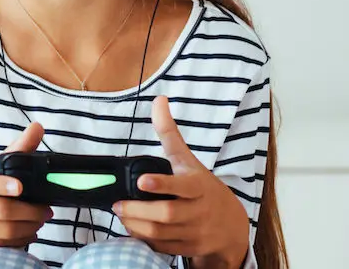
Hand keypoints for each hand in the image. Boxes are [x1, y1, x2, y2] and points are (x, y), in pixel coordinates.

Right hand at [0, 123, 52, 267]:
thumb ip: (16, 150)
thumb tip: (38, 127)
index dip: (0, 185)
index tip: (20, 187)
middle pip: (2, 211)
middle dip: (31, 212)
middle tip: (46, 210)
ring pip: (5, 231)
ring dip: (30, 227)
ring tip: (40, 220)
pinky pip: (2, 245)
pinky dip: (21, 240)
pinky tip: (29, 232)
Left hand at [113, 96, 249, 267]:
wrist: (231, 225)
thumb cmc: (203, 188)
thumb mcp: (188, 160)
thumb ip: (170, 132)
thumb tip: (159, 100)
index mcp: (198, 186)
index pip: (181, 186)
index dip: (161, 184)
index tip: (140, 181)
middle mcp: (197, 210)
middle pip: (165, 214)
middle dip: (137, 210)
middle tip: (117, 204)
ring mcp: (194, 231)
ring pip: (160, 233)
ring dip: (136, 225)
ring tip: (121, 214)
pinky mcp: (187, 247)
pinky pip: (161, 247)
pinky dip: (144, 239)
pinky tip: (133, 228)